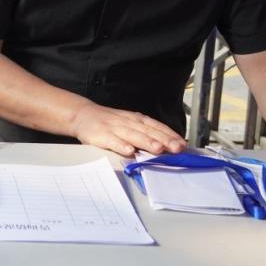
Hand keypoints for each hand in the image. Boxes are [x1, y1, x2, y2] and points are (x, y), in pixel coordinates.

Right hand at [71, 102, 186, 156]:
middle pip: (148, 131)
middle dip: (164, 139)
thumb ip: (144, 132)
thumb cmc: (109, 122)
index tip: (183, 143)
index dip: (170, 134)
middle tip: (178, 148)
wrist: (82, 115)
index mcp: (136, 119)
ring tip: (159, 149)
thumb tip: (166, 144)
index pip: (156, 126)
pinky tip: (129, 151)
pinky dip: (121, 145)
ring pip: (133, 135)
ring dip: (146, 141)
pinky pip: (112, 141)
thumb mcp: (128, 122)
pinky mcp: (101, 135)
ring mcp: (114, 128)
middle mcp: (128, 122)